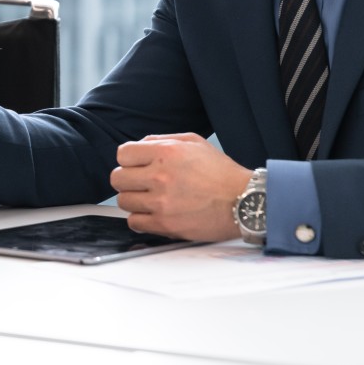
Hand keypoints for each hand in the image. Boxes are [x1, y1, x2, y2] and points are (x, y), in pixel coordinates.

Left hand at [110, 132, 252, 240]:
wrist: (245, 202)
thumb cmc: (221, 173)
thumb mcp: (194, 143)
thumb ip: (161, 140)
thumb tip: (138, 145)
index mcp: (165, 153)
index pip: (122, 154)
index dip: (129, 160)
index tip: (137, 166)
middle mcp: (160, 176)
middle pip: (117, 178)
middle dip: (128, 180)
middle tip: (142, 183)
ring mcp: (162, 202)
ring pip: (123, 201)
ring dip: (134, 200)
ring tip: (151, 199)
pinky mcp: (166, 224)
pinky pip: (134, 222)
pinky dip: (140, 219)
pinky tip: (153, 214)